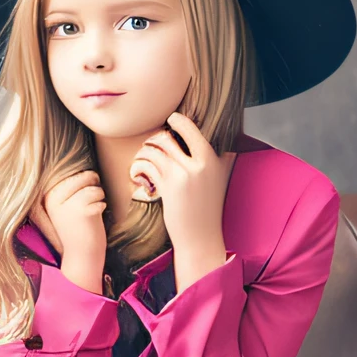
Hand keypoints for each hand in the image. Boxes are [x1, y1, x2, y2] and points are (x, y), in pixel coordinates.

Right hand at [31, 168, 106, 292]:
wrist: (81, 256)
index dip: (86, 182)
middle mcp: (54, 198)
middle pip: (84, 176)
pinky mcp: (80, 210)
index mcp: (49, 196)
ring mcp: (66, 204)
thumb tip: (89, 169)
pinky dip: (102, 206)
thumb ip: (73, 187)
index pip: (74, 174)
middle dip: (94, 186)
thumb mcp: (69, 205)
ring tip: (92, 213)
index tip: (83, 200)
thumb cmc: (79, 228)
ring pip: (94, 187)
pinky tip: (95, 218)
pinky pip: (99, 198)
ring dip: (99, 198)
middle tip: (92, 203)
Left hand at [129, 112, 234, 267]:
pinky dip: (139, 167)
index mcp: (213, 159)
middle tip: (151, 147)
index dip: (178, 120)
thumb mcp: (218, 179)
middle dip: (154, 140)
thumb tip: (209, 136)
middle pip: (167, 138)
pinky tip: (138, 175)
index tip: (171, 119)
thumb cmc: (207, 209)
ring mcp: (183, 175)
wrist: (201, 237)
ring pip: (154, 151)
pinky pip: (147, 166)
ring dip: (143, 153)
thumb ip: (217, 158)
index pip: (192, 129)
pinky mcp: (168, 187)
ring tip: (142, 160)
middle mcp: (199, 164)